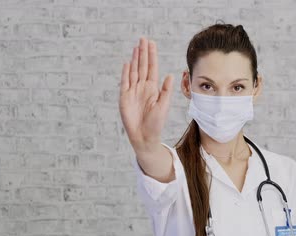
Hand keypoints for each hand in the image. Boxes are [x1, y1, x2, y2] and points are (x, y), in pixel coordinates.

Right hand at [119, 37, 173, 151]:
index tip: (151, 43)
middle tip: (143, 39)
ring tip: (136, 47)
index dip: (152, 56)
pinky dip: (126, 72)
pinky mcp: (124, 97)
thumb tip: (171, 75)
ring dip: (135, 59)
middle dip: (143, 53)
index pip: (152, 68)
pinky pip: (125, 82)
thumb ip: (166, 90)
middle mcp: (143, 87)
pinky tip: (127, 63)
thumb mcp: (164, 106)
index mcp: (153, 88)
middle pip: (142, 66)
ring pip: (134, 71)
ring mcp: (133, 91)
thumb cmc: (156, 123)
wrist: (144, 136)